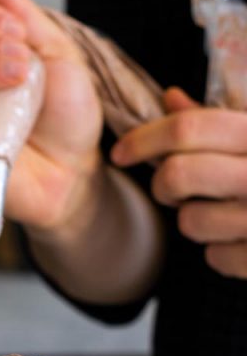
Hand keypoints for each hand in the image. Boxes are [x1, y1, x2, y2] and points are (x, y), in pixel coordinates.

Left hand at [111, 88, 246, 278]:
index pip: (189, 127)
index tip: (121, 152)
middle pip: (177, 176)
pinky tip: (243, 236)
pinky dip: (221, 250)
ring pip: (190, 222)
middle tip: (170, 186)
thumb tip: (171, 98)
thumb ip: (219, 118)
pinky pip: (216, 257)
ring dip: (194, 219)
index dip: (144, 138)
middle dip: (162, 183)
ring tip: (221, 210)